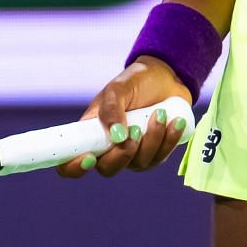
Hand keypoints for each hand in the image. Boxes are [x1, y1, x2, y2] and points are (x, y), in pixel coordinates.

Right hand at [55, 58, 194, 179]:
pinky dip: (168, 140)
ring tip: (160, 113)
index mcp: (91, 133)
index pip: (71, 162)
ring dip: (151, 140)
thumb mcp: (119, 88)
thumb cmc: (136, 81)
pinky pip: (160, 158)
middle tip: (135, 129)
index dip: (74, 168)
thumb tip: (116, 137)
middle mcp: (109, 148)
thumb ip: (111, 108)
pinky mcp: (155, 153)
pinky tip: (174, 122)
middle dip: (123, 154)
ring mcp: (133, 154)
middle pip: (108, 169)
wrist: (167, 77)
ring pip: (138, 164)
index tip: (89, 158)